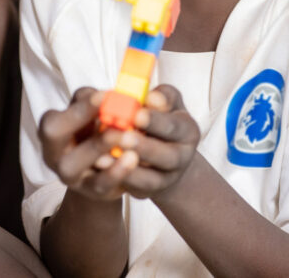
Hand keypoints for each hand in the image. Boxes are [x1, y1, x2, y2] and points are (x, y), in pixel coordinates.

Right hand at [38, 87, 136, 200]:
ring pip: (72, 164)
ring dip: (99, 146)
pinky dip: (115, 171)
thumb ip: (101, 101)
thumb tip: (118, 94)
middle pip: (53, 135)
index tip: (105, 96)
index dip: (79, 107)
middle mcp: (53, 152)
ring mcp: (69, 175)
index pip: (54, 118)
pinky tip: (132, 158)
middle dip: (79, 117)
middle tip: (115, 114)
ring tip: (127, 136)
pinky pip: (99, 184)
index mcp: (53, 129)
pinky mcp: (90, 190)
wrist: (108, 166)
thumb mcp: (97, 112)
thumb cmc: (100, 129)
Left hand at [105, 85, 200, 200]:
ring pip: (150, 177)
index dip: (155, 121)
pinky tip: (100, 164)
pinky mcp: (148, 190)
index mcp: (188, 130)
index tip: (136, 113)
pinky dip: (118, 177)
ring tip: (104, 154)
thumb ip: (161, 97)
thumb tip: (152, 97)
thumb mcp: (164, 102)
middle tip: (123, 137)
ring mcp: (167, 178)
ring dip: (127, 166)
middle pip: (167, 156)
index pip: (174, 126)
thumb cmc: (159, 115)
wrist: (159, 148)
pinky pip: (135, 188)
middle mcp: (183, 157)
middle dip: (144, 147)